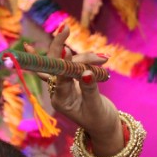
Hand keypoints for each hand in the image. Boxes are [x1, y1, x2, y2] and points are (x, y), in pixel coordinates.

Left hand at [38, 26, 122, 154]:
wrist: (105, 127)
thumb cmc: (101, 121)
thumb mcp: (96, 107)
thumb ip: (90, 89)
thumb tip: (87, 73)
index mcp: (61, 100)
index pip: (60, 76)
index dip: (64, 62)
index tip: (66, 49)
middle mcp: (58, 91)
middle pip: (56, 64)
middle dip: (62, 47)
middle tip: (65, 28)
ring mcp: (63, 85)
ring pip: (66, 63)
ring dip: (84, 57)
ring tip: (103, 59)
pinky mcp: (70, 81)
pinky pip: (68, 65)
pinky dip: (70, 56)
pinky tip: (51, 44)